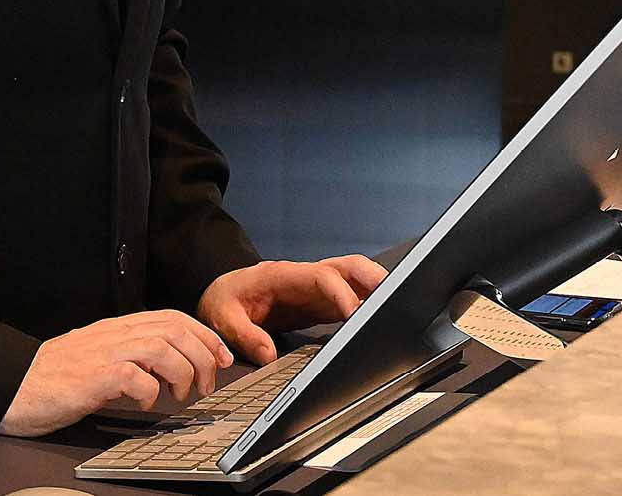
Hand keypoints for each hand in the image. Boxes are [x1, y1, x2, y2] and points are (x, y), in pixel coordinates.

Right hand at [0, 310, 232, 435]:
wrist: (16, 385)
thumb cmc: (54, 378)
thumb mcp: (98, 357)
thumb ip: (128, 355)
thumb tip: (165, 366)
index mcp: (116, 328)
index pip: (172, 318)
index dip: (203, 336)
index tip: (220, 357)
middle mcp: (114, 334)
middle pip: (175, 328)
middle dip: (202, 355)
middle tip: (206, 383)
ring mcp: (104, 353)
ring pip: (163, 348)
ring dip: (183, 373)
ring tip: (180, 396)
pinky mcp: (95, 376)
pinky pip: (137, 378)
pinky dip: (151, 393)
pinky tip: (145, 405)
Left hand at [196, 256, 387, 363]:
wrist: (222, 294)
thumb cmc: (224, 301)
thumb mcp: (223, 318)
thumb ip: (245, 335)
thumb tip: (268, 354)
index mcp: (283, 276)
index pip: (322, 277)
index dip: (343, 293)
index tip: (358, 314)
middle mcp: (305, 277)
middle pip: (349, 267)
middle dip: (374, 280)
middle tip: (395, 302)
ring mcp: (316, 289)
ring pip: (356, 279)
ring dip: (378, 290)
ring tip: (399, 311)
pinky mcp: (322, 303)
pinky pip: (351, 298)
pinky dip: (370, 306)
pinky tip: (381, 323)